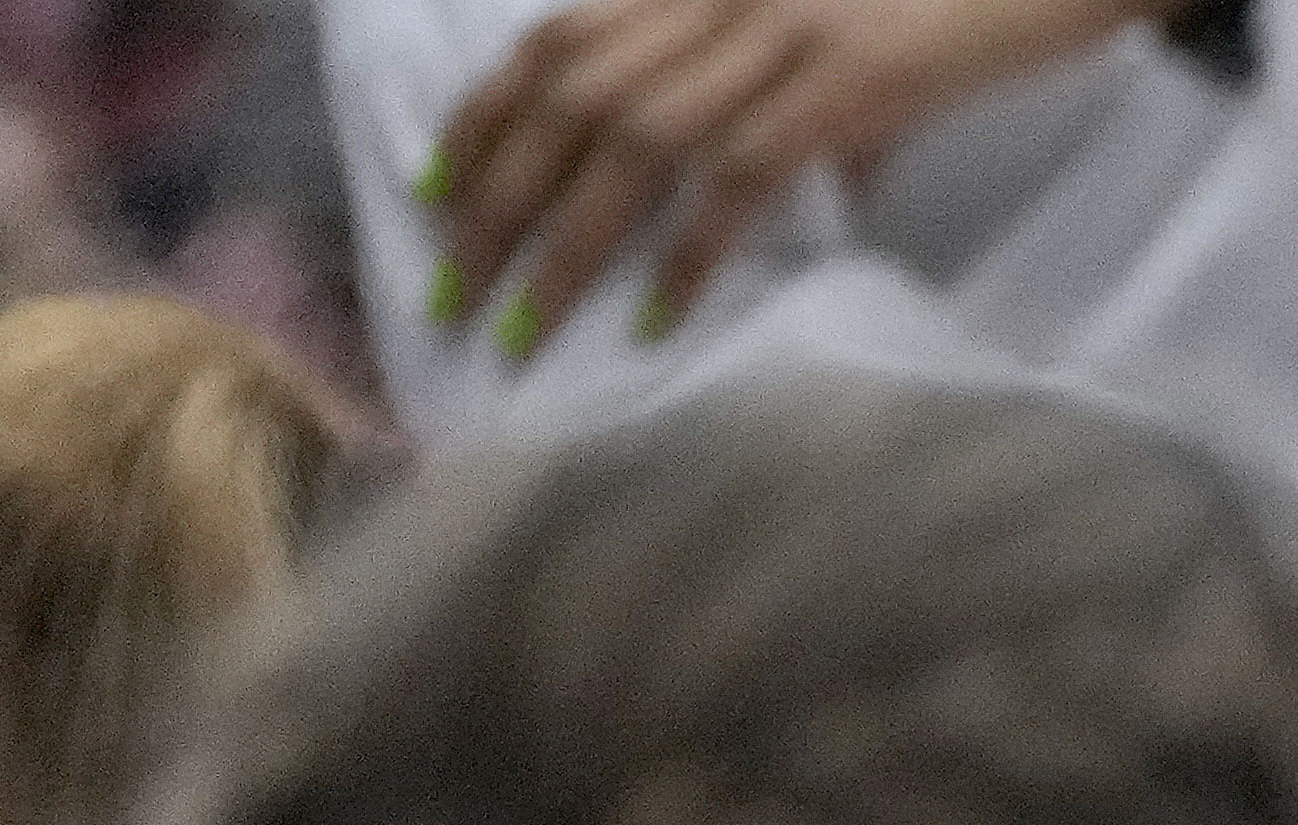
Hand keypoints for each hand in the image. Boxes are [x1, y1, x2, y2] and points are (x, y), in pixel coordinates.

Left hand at [420, 0, 1139, 354]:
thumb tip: (815, 181)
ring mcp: (785, 27)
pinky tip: (655, 316)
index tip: (436, 190)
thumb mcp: (861, 39)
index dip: (485, 114)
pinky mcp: (853, 75)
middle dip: (499, 197)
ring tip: (526, 323)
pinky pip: (741, 172)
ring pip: (634, 138)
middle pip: (571, 96)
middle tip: (453, 294)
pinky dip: (690, 249)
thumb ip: (814, 101)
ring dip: (568, 240)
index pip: (558, 40)